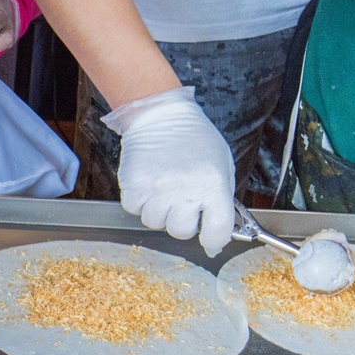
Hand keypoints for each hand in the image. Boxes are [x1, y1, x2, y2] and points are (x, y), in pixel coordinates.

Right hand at [104, 87, 234, 256]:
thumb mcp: (221, 166)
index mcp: (213, 186)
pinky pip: (134, 210)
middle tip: (182, 202)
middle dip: (182, 221)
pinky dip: (140, 201)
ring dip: (159, 211)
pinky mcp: (133, 185)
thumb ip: (220, 200)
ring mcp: (156, 189)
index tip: (210, 235)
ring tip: (163, 189)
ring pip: (154, 222)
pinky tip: (148, 184)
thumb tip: (216, 236)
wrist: (161, 116)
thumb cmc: (194, 141)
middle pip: (181, 232)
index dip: (214, 238)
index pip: (217, 233)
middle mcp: (185, 190)